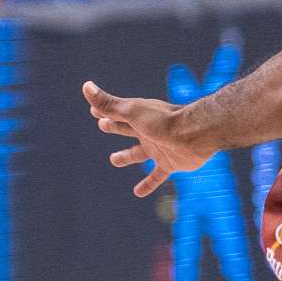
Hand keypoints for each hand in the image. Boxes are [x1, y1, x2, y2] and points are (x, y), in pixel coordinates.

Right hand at [84, 80, 216, 195]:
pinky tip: (138, 193)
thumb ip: (108, 104)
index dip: (104, 111)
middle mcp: (148, 131)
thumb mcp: (131, 112)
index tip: (94, 110)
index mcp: (138, 117)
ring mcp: (159, 147)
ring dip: (126, 156)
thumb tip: (86, 86)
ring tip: (114, 160)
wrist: (195, 134)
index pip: (116, 113)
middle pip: (126, 129)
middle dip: (114, 127)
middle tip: (102, 125)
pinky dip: (148, 184)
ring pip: (138, 153)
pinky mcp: (170, 163)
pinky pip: (156, 176)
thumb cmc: (163, 120)